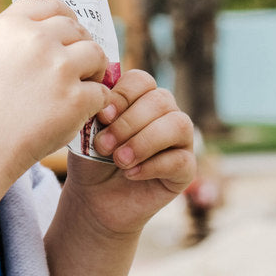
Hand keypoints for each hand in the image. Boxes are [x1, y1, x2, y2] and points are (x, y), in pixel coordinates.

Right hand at [0, 0, 109, 180]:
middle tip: (78, 65)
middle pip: (77, 29)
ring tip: (84, 85)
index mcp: (11, 24)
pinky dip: (95, 102)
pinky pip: (101, 92)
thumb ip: (16, 37)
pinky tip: (81, 111)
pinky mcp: (75, 99)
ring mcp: (58, 68)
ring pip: (96, 54)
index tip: (69, 32)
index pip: (52, 5)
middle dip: (80, 45)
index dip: (65, 18)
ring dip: (94, 69)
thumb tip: (48, 32)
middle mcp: (37, 39)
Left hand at [64, 69, 195, 237]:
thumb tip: (102, 96)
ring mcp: (179, 139)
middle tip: (104, 145)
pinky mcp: (187, 169)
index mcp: (139, 96)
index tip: (102, 116)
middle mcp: (164, 112)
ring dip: (143, 142)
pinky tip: (131, 173)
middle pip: (160, 100)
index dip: (122, 95)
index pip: (141, 80)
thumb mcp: (88, 127)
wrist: (95, 195)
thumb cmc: (90, 154)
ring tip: (118, 159)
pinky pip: (181, 160)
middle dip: (128, 123)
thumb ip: (98, 109)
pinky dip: (152, 166)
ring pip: (177, 125)